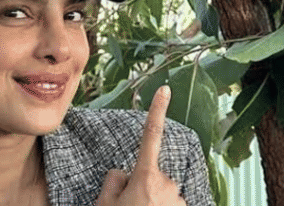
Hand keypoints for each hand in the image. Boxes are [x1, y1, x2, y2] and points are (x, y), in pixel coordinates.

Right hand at [96, 86, 185, 205]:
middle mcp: (166, 182)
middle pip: (151, 174)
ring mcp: (178, 196)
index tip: (165, 90)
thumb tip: (123, 173)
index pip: (151, 134)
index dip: (157, 110)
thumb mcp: (105, 203)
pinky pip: (170, 202)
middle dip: (140, 186)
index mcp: (146, 176)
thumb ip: (113, 180)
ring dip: (151, 199)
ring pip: (161, 190)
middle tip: (128, 205)